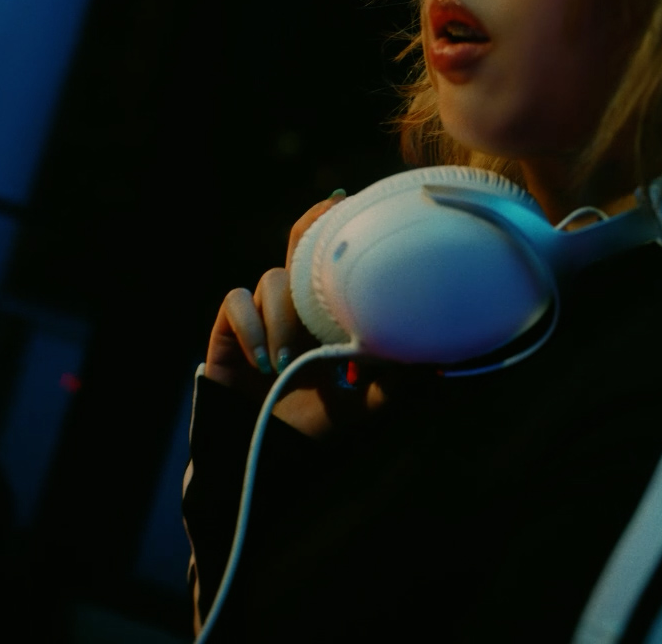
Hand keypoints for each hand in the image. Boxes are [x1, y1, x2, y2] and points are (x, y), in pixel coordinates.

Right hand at [204, 192, 388, 437]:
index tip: (348, 201)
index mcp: (327, 320)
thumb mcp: (365, 404)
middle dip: (310, 228)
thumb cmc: (315, 432)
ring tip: (290, 363)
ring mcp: (260, 318)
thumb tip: (436, 356)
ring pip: (272, 280)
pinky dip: (252, 327)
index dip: (335, 231)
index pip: (331, 266)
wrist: (264, 459)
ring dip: (284, 317)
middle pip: (297, 250)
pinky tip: (264, 362)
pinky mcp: (226, 331)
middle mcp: (295, 311)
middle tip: (328, 211)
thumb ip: (395, 378)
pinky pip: (237, 301)